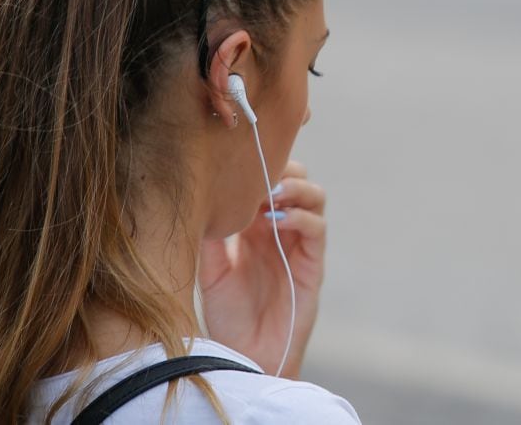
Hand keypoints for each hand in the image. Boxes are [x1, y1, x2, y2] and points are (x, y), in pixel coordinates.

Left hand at [198, 159, 326, 378]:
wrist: (245, 357)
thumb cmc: (226, 317)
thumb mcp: (209, 270)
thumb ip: (210, 236)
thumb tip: (203, 196)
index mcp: (253, 225)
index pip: (267, 178)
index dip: (259, 165)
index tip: (237, 163)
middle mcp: (279, 229)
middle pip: (296, 177)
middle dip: (281, 167)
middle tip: (258, 174)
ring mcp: (298, 245)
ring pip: (314, 196)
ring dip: (295, 187)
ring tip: (270, 192)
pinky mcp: (312, 266)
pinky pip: (317, 230)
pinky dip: (301, 217)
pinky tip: (276, 220)